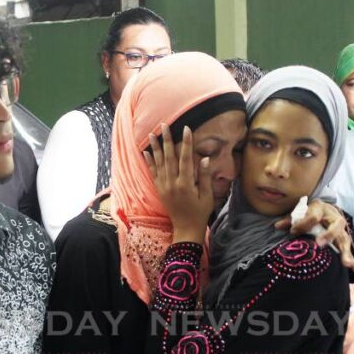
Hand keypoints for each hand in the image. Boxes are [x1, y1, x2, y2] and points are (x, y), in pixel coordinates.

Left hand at [144, 123, 213, 243]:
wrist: (186, 228)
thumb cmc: (200, 212)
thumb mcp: (207, 196)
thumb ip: (205, 177)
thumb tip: (204, 158)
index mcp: (186, 184)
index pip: (185, 158)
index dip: (186, 142)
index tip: (186, 128)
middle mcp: (172, 183)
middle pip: (169, 157)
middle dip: (167, 140)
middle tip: (164, 125)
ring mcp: (164, 187)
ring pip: (159, 163)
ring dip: (155, 148)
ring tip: (151, 134)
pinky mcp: (159, 190)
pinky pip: (153, 173)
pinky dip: (149, 162)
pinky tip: (146, 152)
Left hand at [275, 200, 353, 275]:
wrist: (325, 210)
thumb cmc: (309, 213)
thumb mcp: (300, 213)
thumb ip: (290, 220)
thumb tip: (277, 226)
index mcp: (321, 208)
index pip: (313, 216)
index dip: (303, 224)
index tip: (293, 231)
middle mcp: (334, 218)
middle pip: (336, 225)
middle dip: (328, 235)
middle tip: (319, 244)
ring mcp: (341, 230)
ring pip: (345, 241)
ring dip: (345, 252)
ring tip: (346, 264)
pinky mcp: (344, 241)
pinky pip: (350, 252)